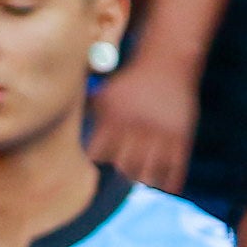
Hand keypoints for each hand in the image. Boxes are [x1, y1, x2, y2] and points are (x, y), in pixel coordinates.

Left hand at [88, 61, 199, 193]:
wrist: (167, 60)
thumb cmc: (131, 81)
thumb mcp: (106, 93)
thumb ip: (88, 113)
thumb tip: (65, 125)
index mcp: (114, 117)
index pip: (98, 154)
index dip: (97, 159)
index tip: (100, 159)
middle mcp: (136, 127)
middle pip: (123, 167)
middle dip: (121, 170)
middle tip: (121, 172)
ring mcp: (160, 134)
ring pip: (149, 174)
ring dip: (143, 178)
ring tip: (141, 176)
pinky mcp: (181, 137)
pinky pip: (175, 169)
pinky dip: (169, 182)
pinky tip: (165, 186)